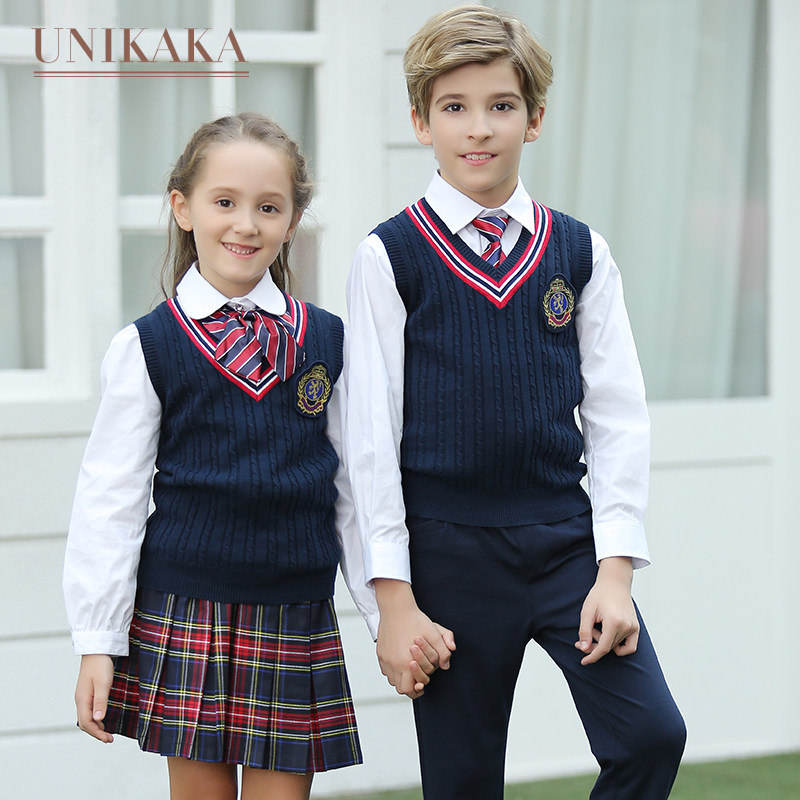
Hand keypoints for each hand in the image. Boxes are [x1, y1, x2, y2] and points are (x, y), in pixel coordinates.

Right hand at [75, 654, 114, 741]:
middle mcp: (80, 700)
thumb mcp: (103, 683)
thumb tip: (98, 720)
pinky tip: (102, 718)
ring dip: (95, 727)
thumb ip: (100, 702)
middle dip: (96, 732)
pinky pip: (88, 710)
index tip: (109, 739)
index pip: (87, 723)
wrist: (96, 649)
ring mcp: (83, 696)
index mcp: (82, 700)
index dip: (97, 733)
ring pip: (86, 717)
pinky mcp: (87, 692)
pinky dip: (95, 718)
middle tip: (109, 738)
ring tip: (106, 732)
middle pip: (85, 723)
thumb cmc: (100, 665)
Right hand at [374, 579, 455, 698]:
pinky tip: (401, 661)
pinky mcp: (380, 653)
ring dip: (401, 678)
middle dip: (409, 686)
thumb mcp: (434, 634)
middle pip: (399, 688)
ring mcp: (385, 658)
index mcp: (406, 662)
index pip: (409, 689)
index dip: (417, 690)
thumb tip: (446, 665)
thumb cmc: (415, 620)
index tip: (422, 685)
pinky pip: (386, 669)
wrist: (396, 607)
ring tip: (410, 670)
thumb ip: (443, 652)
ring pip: (392, 679)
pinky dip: (393, 670)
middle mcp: (393, 663)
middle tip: (417, 681)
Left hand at [575, 557, 638, 665]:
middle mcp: (627, 626)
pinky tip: (609, 637)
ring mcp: (634, 627)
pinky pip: (630, 646)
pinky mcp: (636, 628)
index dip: (592, 656)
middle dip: (595, 645)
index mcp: (614, 622)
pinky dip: (620, 647)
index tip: (584, 662)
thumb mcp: (587, 611)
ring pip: (617, 646)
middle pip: (609, 647)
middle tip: (586, 635)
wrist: (614, 583)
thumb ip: (585, 631)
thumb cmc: (599, 595)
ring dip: (605, 642)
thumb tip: (584, 649)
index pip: (603, 648)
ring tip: (598, 627)